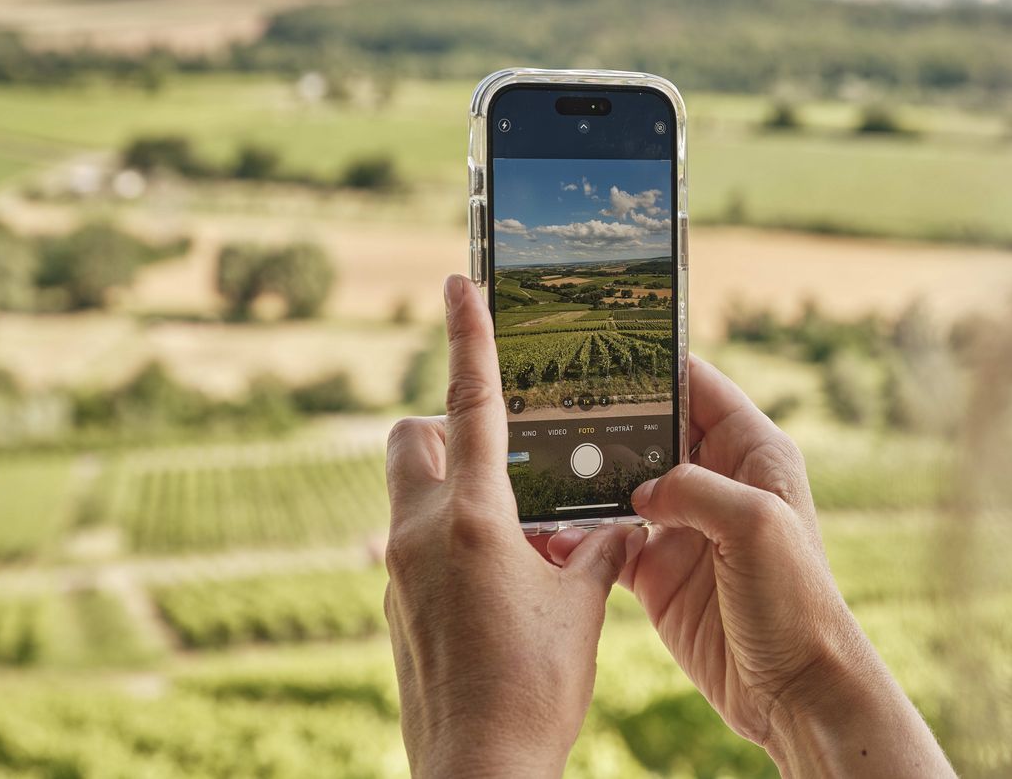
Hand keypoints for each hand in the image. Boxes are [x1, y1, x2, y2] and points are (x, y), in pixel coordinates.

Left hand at [383, 274, 635, 776]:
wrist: (478, 773)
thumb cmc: (535, 689)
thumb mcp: (580, 609)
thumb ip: (596, 551)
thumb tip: (617, 530)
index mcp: (470, 519)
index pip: (470, 404)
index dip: (469, 336)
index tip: (459, 282)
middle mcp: (418, 534)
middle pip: (412, 440)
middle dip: (446, 428)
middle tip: (504, 456)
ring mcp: (396, 573)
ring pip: (410, 495)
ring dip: (453, 492)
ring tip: (517, 535)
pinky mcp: (394, 607)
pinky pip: (414, 546)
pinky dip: (451, 542)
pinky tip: (500, 588)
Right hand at [548, 357, 951, 775]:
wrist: (794, 692)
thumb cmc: (797, 602)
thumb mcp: (757, 525)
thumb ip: (696, 489)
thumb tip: (642, 488)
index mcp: (753, 452)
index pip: (699, 386)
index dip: (656, 365)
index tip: (603, 349)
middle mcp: (717, 482)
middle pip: (650, 430)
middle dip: (604, 418)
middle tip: (547, 401)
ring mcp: (684, 527)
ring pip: (621, 484)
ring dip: (583, 477)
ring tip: (534, 460)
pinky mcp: (658, 573)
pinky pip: (608, 541)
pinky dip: (578, 536)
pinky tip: (545, 531)